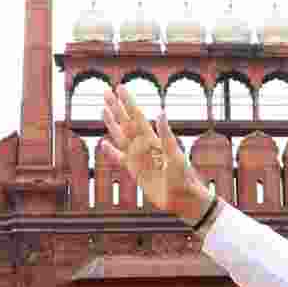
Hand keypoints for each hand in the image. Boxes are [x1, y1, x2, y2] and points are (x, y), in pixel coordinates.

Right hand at [98, 86, 210, 224]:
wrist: (182, 199)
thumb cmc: (183, 178)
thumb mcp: (175, 156)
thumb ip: (166, 135)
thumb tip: (161, 112)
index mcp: (153, 140)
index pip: (137, 117)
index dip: (128, 102)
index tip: (120, 88)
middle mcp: (144, 146)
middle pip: (126, 122)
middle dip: (116, 107)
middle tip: (107, 91)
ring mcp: (138, 157)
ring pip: (121, 137)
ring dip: (112, 124)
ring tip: (104, 110)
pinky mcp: (134, 171)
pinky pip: (120, 159)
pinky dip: (111, 152)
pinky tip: (104, 143)